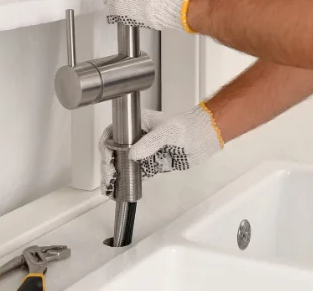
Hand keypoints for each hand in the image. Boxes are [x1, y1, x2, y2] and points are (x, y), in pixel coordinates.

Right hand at [99, 104, 223, 197]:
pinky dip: (127, 181)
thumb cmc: (189, 126)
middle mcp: (140, 136)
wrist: (205, 137)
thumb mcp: (168, 132)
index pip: (115, 133)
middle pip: (116, 150)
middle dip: (108, 164)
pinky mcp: (153, 163)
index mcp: (139, 123)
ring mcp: (146, 151)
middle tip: (108, 177)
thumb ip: (150, 142)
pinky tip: (119, 189)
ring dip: (115, 175)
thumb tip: (132, 153)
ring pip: (123, 164)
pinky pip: (136, 173)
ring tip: (109, 187)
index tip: (108, 159)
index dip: (107, 146)